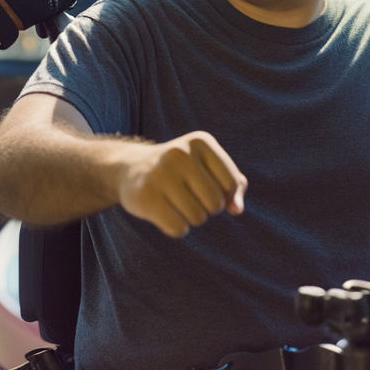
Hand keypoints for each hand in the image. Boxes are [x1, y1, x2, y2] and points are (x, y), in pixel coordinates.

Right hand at [117, 131, 247, 237]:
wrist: (132, 168)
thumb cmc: (181, 170)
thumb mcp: (209, 167)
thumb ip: (233, 186)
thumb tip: (237, 209)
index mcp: (200, 141)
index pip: (231, 183)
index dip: (226, 196)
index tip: (211, 190)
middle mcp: (179, 153)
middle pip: (215, 203)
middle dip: (209, 209)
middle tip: (193, 199)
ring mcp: (159, 174)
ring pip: (197, 217)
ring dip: (192, 219)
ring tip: (178, 204)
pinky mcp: (145, 196)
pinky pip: (178, 228)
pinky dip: (177, 228)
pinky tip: (166, 214)